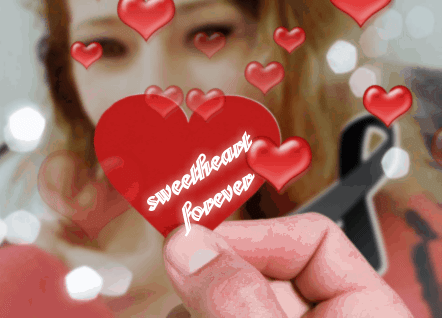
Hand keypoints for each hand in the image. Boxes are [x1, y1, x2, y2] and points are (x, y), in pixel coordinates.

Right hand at [163, 213, 412, 317]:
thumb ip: (240, 300)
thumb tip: (187, 243)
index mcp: (364, 313)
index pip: (313, 238)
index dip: (255, 232)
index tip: (199, 241)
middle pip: (258, 269)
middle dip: (212, 274)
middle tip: (176, 278)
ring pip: (228, 298)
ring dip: (193, 303)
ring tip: (177, 308)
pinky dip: (192, 316)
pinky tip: (179, 314)